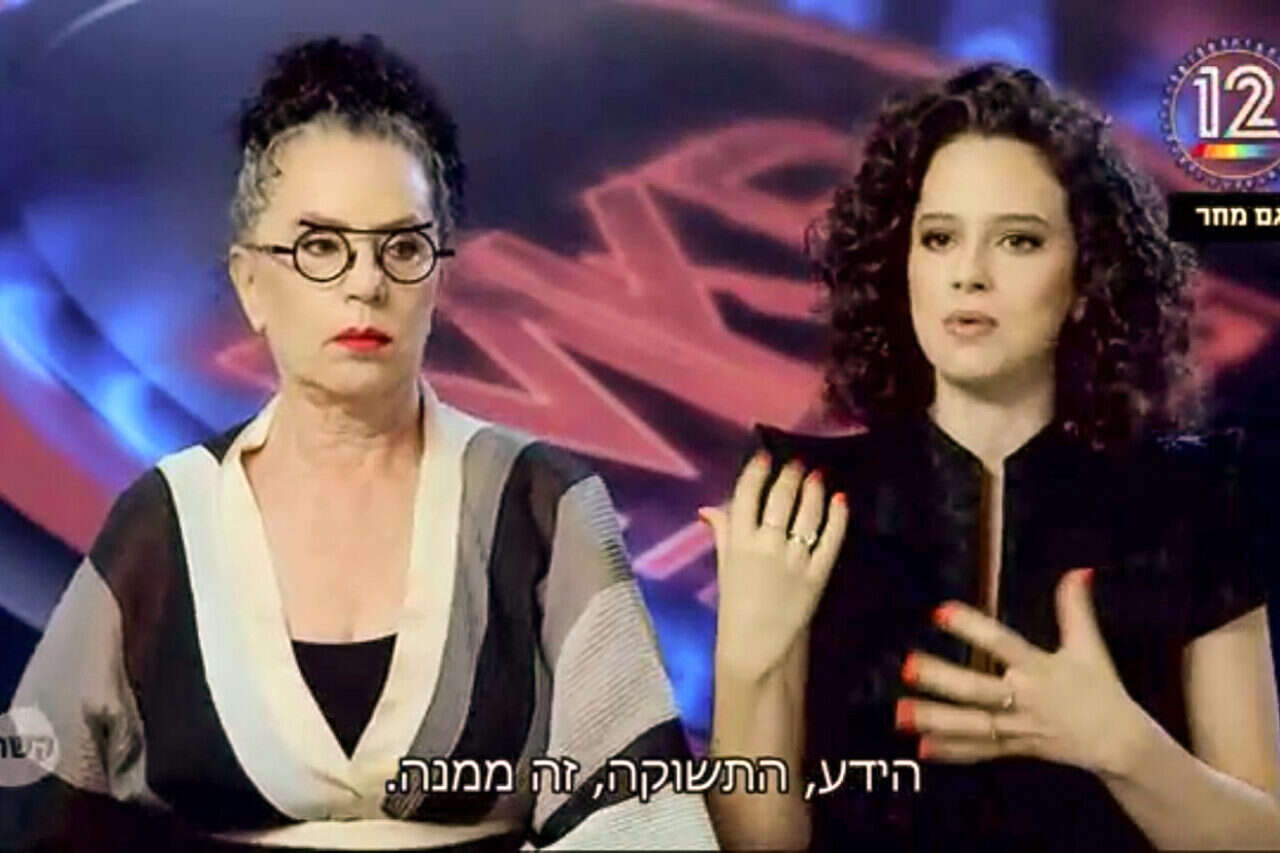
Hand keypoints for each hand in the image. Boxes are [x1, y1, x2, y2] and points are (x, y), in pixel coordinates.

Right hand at [700, 451, 848, 682]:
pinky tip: (841, 500)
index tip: (764, 456)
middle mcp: (766, 545)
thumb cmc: (736, 608)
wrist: (758, 649)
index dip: (757, 471)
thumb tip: (709, 508)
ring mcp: (795, 559)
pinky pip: (831, 539)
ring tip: (816, 476)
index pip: (746, 495)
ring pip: (807, 513)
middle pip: (780, 498)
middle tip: (797, 463)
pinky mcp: (818, 574)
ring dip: (813, 490)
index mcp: (738, 542)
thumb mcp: (724, 568)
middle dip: (790, 475)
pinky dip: (838, 517)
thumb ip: (722, 534)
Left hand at [897, 568, 1148, 777]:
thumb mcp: (1089, 646)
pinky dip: (952, 751)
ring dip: (936, 720)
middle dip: (942, 679)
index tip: (941, 611)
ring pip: (972, 724)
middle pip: (978, 690)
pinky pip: (980, 750)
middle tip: (909, 667)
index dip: (972, 627)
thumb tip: (1079, 570)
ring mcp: (1017, 727)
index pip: (1002, 644)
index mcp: (1039, 669)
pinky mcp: (1015, 748)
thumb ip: (1075, 608)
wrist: (1118, 742)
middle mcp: (1024, 699)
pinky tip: (922, 748)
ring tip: (901, 712)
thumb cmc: (1101, 689)